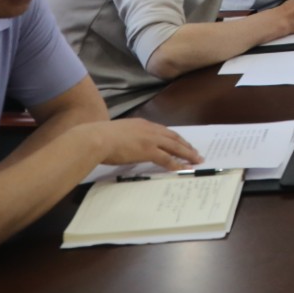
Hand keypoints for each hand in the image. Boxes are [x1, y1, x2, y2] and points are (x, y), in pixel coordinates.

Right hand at [81, 118, 204, 169]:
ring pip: (175, 147)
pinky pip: (168, 159)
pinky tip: (186, 168)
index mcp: (142, 124)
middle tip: (196, 152)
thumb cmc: (100, 137)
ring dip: (187, 153)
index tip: (181, 142)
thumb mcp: (117, 132)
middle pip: (173, 137)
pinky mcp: (149, 151)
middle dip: (185, 145)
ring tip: (197, 159)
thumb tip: (126, 144)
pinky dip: (178, 164)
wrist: (97, 138)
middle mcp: (150, 129)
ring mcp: (151, 140)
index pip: (163, 131)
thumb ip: (126, 137)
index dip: (174, 138)